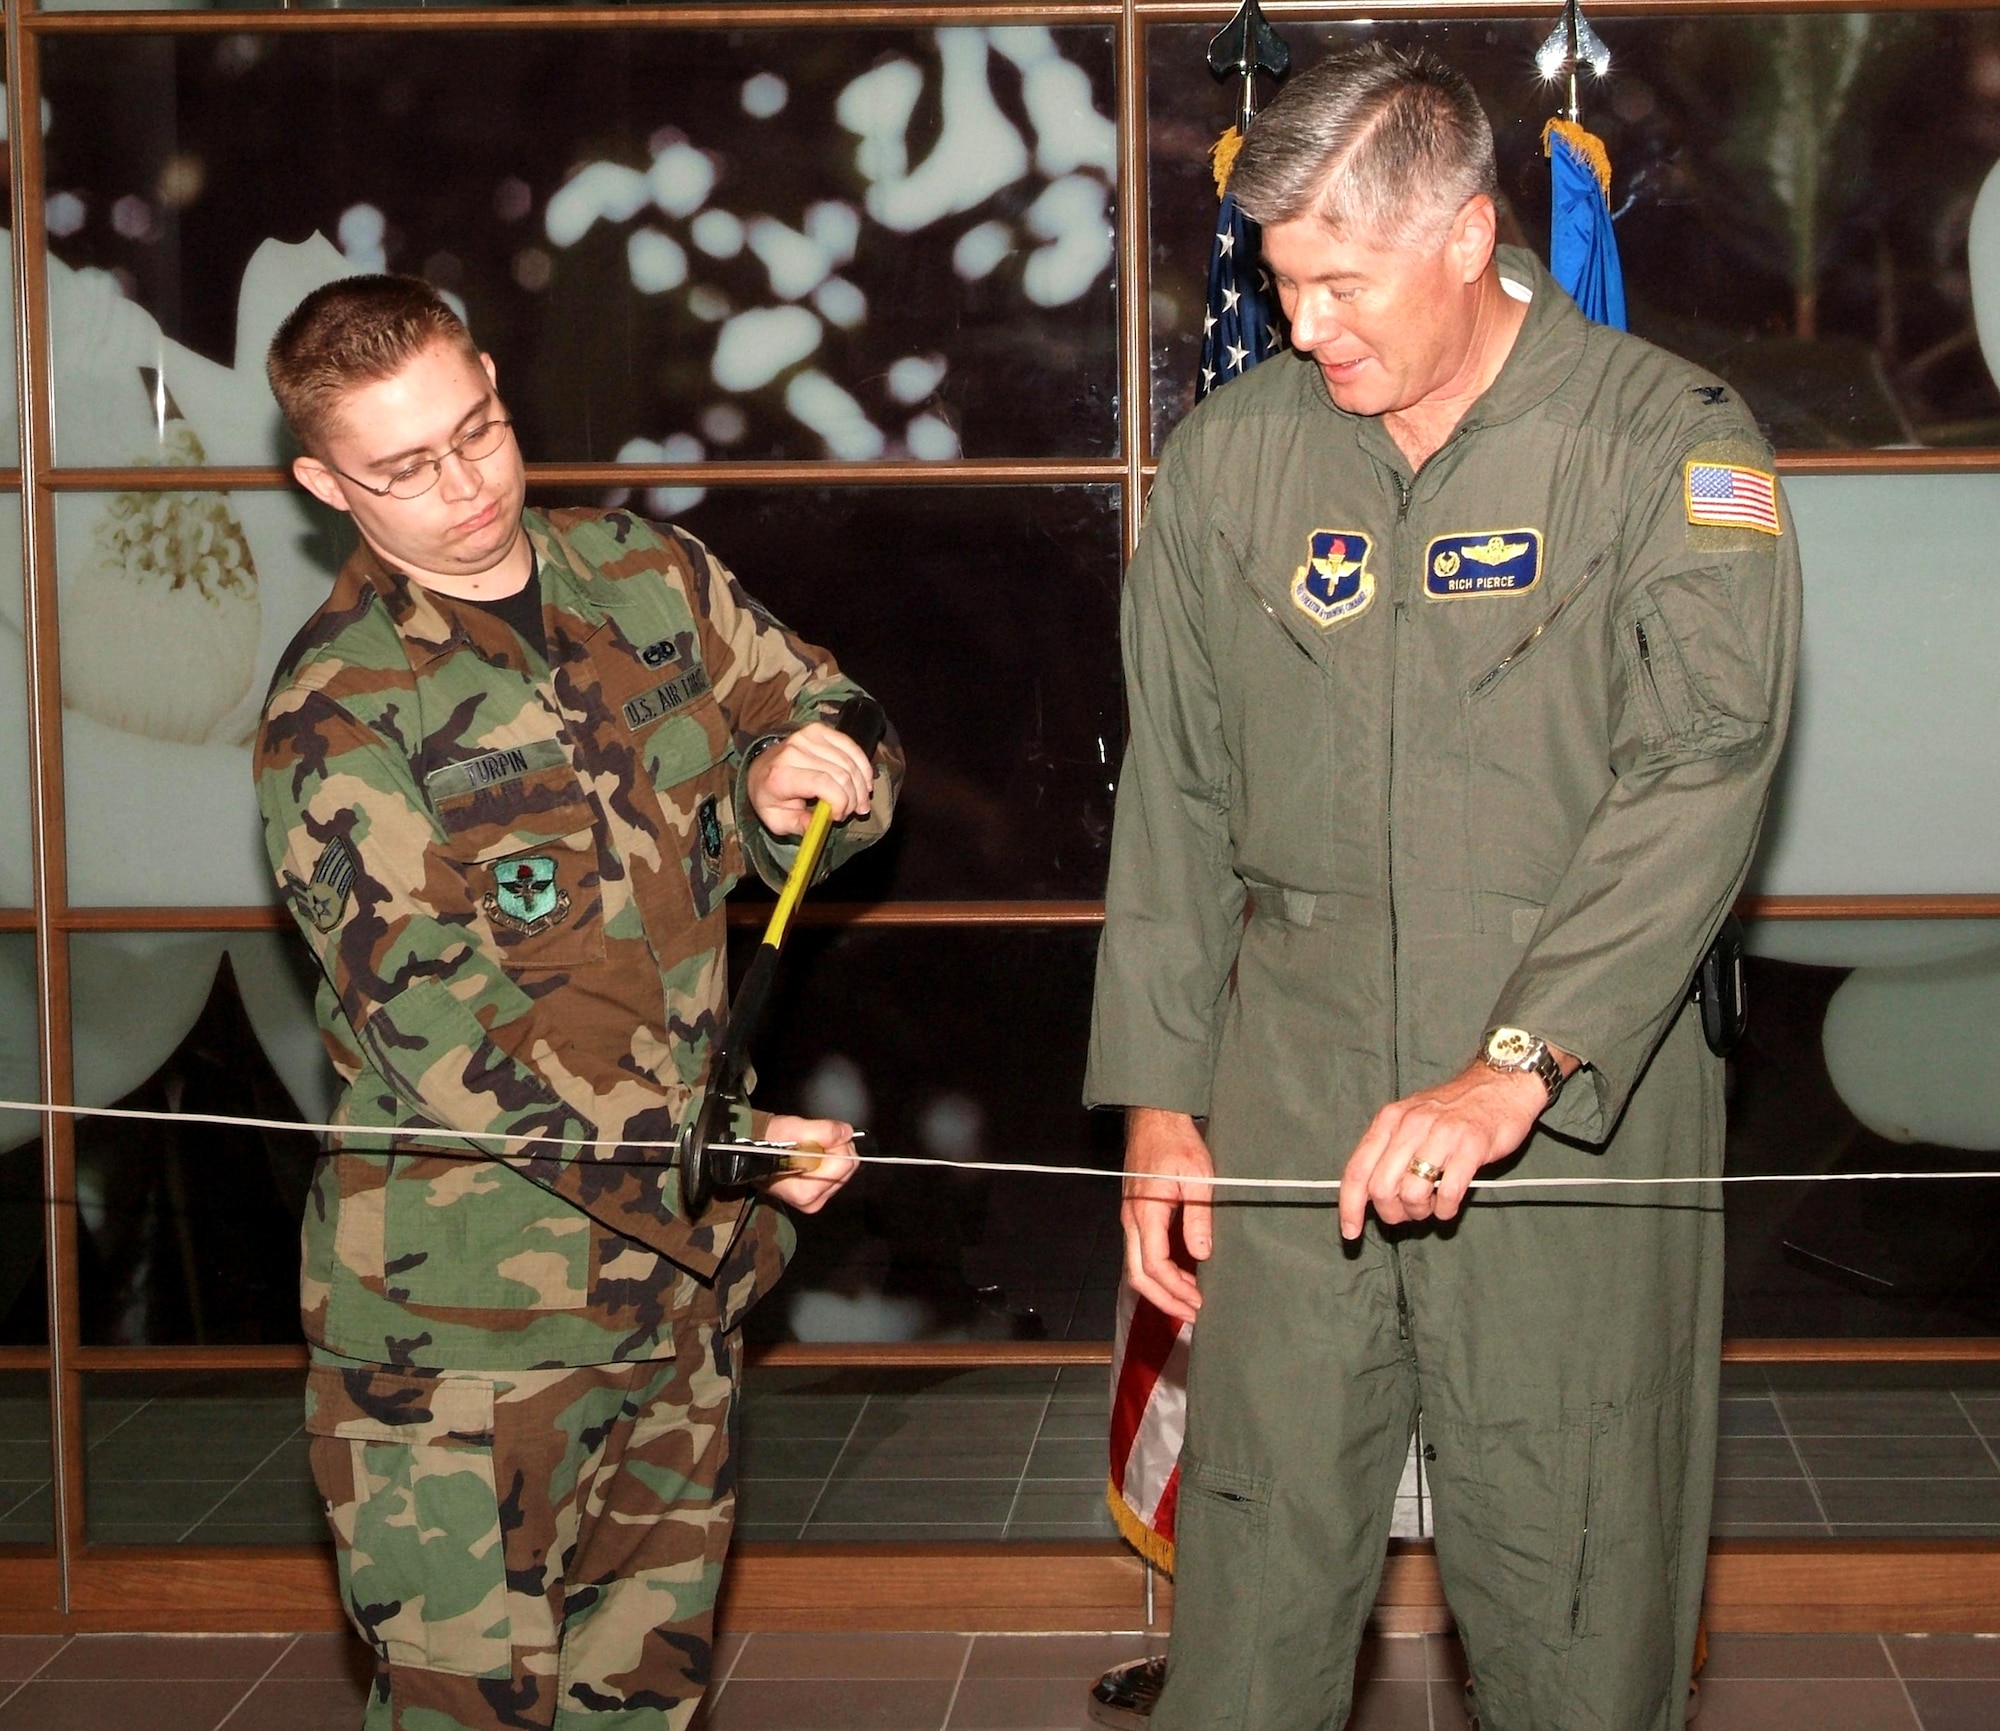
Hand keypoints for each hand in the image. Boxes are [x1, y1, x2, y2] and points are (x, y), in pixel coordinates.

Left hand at [745, 724, 874, 837]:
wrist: (760, 770)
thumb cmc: (770, 797)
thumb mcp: (777, 821)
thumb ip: (799, 826)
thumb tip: (820, 825)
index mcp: (781, 775)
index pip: (823, 783)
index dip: (840, 802)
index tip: (838, 816)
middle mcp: (794, 751)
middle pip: (841, 775)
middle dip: (853, 798)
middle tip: (850, 811)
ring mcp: (807, 737)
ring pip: (850, 763)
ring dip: (860, 785)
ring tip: (858, 800)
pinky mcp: (818, 730)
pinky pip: (851, 747)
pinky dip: (862, 766)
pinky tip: (864, 781)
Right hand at [761, 1114, 859, 1213]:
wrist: (754, 1152)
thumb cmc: (769, 1142)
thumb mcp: (795, 1128)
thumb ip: (825, 1130)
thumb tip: (846, 1133)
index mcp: (807, 1190)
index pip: (845, 1163)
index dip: (836, 1143)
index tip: (820, 1137)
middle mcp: (812, 1201)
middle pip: (848, 1168)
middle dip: (836, 1149)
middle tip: (814, 1142)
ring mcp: (815, 1201)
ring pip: (845, 1172)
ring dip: (832, 1155)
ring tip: (809, 1150)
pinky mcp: (817, 1198)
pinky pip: (838, 1176)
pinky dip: (829, 1163)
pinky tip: (812, 1158)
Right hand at [1121, 1108, 1213, 1325]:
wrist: (1154, 1115)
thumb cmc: (1176, 1141)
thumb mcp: (1198, 1176)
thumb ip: (1199, 1217)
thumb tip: (1202, 1255)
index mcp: (1146, 1212)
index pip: (1154, 1265)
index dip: (1176, 1290)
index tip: (1199, 1301)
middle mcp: (1132, 1219)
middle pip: (1139, 1275)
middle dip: (1165, 1300)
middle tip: (1193, 1314)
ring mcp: (1131, 1217)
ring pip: (1137, 1266)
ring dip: (1162, 1288)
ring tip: (1190, 1300)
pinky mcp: (1136, 1213)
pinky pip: (1141, 1253)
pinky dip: (1158, 1272)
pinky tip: (1179, 1276)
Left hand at [1338, 1053, 1572, 1240]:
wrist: (1499, 1085)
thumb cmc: (1452, 1110)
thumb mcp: (1409, 1120)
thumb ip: (1388, 1152)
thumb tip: (1369, 1195)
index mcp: (1389, 1120)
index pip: (1357, 1170)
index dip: (1350, 1206)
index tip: (1350, 1232)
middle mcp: (1410, 1125)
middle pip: (1381, 1188)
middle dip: (1391, 1213)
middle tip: (1408, 1214)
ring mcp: (1441, 1135)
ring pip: (1411, 1193)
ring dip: (1420, 1212)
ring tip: (1431, 1205)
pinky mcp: (1471, 1146)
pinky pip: (1448, 1192)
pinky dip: (1446, 1210)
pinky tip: (1448, 1205)